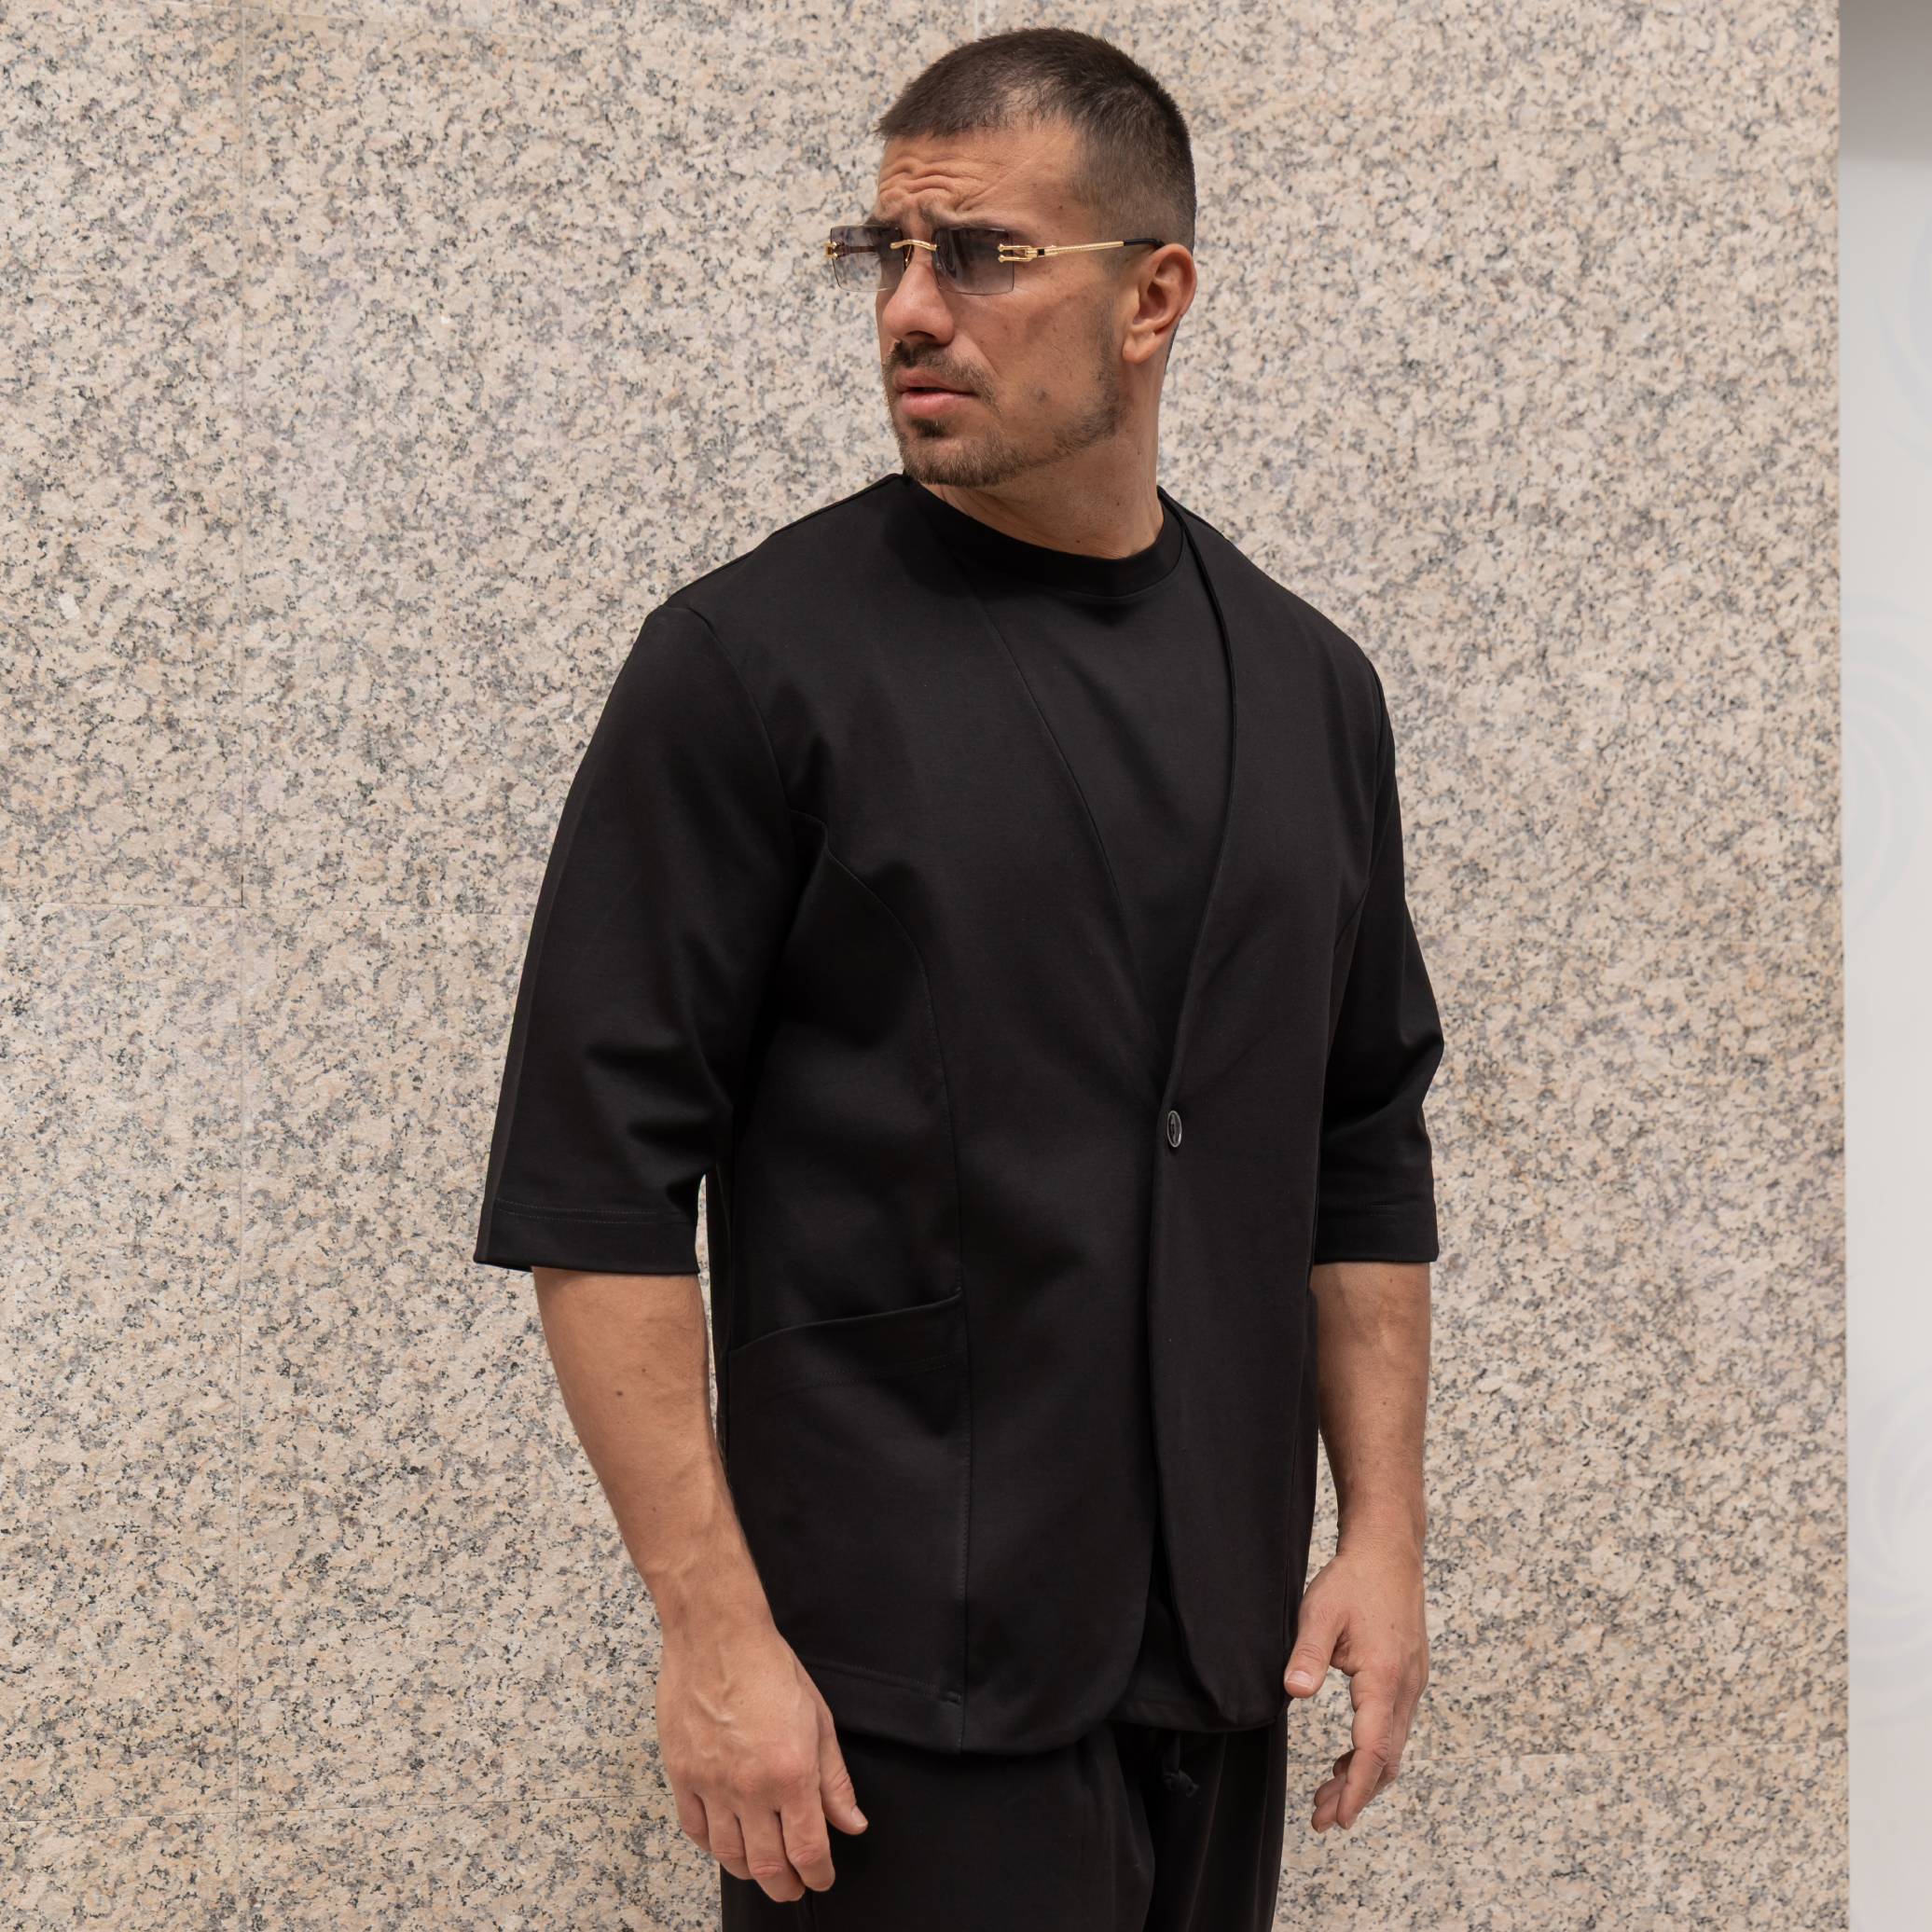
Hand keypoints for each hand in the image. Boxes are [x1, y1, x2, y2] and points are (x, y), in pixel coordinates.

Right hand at [655, 1618, 869, 1900]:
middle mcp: (750, 1788)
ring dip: (750, 1871)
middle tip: (795, 1888)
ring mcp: (711, 1784)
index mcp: (791, 1773)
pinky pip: (695, 1829)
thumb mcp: (818, 1719)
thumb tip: (851, 1823)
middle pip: (768, 1865)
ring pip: (730, 1855)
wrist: (716, 1636)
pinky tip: (726, 1844)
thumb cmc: (769, 1668)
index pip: (807, 1849)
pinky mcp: (682, 1776)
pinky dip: (713, 1846)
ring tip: (764, 1869)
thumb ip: (834, 1780)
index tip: (822, 1879)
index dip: (818, 1875)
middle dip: (786, 1886)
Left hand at [1281, 1525, 1427, 1832]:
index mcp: (1384, 1678)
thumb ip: (1307, 1654)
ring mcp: (1412, 1684)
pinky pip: (1394, 1728)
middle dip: (1356, 1793)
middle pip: (1386, 1758)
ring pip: (1392, 1746)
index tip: (1340, 1819)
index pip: (1373, 1750)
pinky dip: (1372, 1752)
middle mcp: (1406, 1688)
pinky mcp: (1408, 1677)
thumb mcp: (1319, 1612)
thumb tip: (1295, 1693)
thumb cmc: (1353, 1580)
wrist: (1389, 1552)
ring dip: (1363, 1775)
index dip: (1356, 1789)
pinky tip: (1347, 1759)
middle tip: (1324, 1819)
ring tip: (1329, 1797)